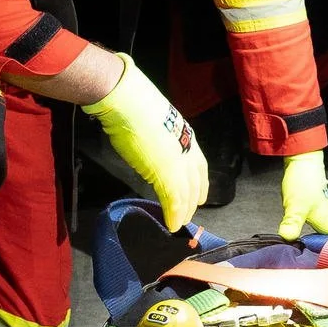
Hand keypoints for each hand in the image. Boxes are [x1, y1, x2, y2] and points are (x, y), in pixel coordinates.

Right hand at [79, 55, 208, 229]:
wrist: (128, 101)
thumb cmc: (135, 106)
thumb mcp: (155, 124)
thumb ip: (160, 139)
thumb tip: (151, 146)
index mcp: (185, 135)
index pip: (199, 165)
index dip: (199, 182)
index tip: (199, 195)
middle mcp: (187, 149)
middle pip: (195, 181)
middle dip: (193, 200)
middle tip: (189, 214)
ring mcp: (179, 161)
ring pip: (186, 193)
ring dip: (183, 211)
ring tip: (179, 223)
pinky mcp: (167, 173)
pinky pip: (174, 199)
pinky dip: (174, 214)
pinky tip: (172, 224)